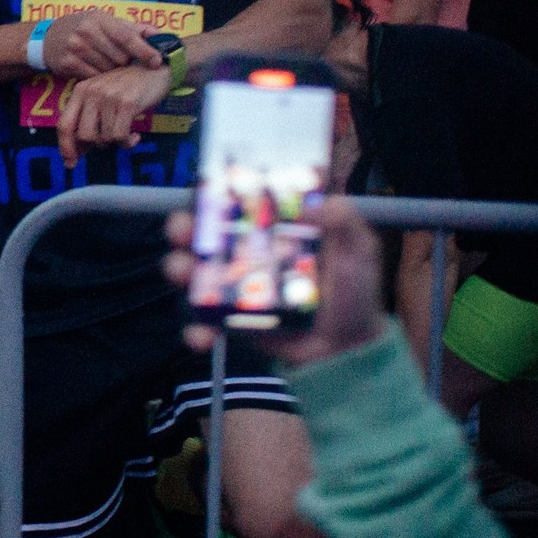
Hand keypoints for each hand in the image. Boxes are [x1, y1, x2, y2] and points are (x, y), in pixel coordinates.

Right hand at [41, 8, 162, 78]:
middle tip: (122, 61)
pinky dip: (100, 76)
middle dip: (125, 62)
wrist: (48, 38)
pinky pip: (94, 77)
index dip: (144, 50)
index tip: (157, 61)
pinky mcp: (68, 64)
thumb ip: (133, 28)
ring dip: (113, 71)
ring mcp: (76, 48)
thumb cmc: (83, 28)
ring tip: (108, 64)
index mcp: (100, 19)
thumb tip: (160, 34)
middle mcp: (86, 32)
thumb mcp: (105, 21)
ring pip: (108, 69)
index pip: (127, 37)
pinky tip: (97, 70)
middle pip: (120, 57)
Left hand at [55, 62, 171, 164]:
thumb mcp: (101, 98)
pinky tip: (134, 136)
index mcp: (80, 91)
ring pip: (104, 137)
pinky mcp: (126, 104)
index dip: (65, 147)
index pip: (64, 124)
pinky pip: (120, 136)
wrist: (155, 71)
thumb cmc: (127, 88)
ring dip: (116, 142)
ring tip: (125, 133)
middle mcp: (91, 92)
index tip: (71, 162)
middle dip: (96, 144)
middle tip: (110, 140)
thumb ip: (87, 120)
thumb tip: (75, 153)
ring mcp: (108, 97)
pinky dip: (127, 142)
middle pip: (84, 135)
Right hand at [166, 198, 381, 367]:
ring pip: (192, 270)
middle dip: (184, 226)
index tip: (207, 186)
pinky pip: (203, 320)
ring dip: (178, 268)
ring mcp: (234, 285)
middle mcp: (247, 251)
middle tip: (183, 230)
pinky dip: (197, 328)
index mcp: (274, 228)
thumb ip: (344, 221)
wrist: (348, 351)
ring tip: (184, 274)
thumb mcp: (359, 251)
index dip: (216, 190)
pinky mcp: (230, 319)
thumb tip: (313, 204)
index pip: (237, 201)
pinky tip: (206, 335)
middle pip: (203, 231)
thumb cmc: (354, 294)